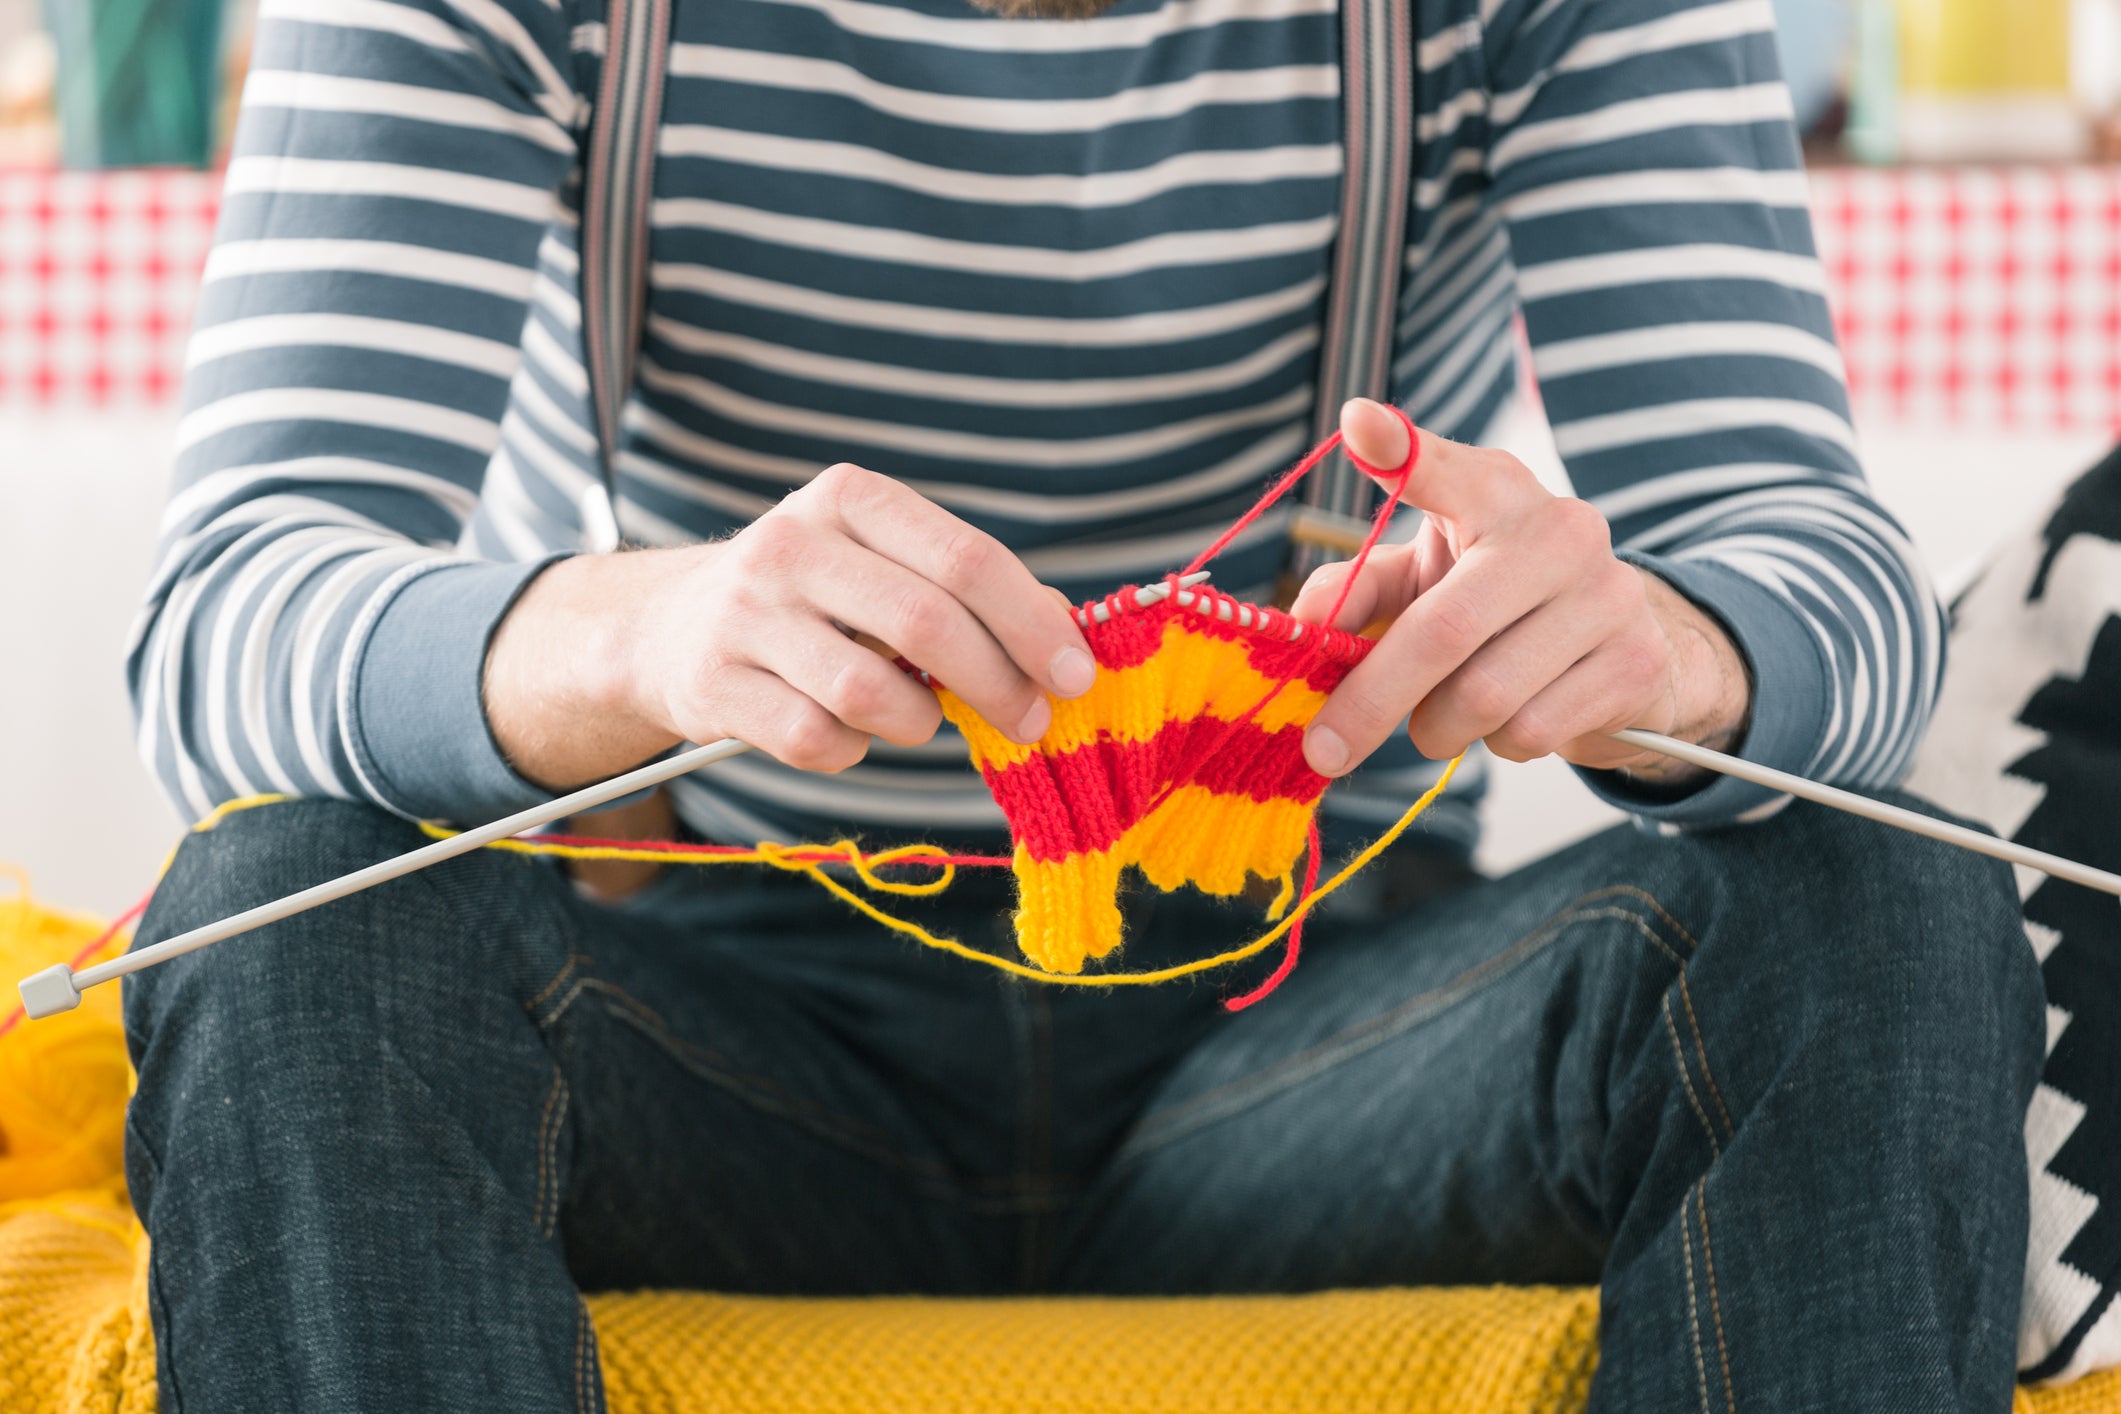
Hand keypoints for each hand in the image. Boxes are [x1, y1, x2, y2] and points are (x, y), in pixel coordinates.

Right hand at [485, 463, 1095, 789]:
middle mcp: (791, 543)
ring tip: (921, 719)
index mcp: (850, 498)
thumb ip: (970, 589)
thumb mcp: (883, 565)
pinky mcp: (712, 683)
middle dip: (998, 686)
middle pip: (928, 624)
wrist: (666, 627)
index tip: (1075, 674)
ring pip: (871, 693)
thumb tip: (1065, 633)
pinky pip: (817, 740)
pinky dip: (853, 750)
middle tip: (1032, 722)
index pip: (966, 558)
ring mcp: (744, 614)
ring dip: (919, 723)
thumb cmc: (813, 597)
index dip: (1032, 623)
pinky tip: (847, 731)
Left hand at [1293, 400, 1751, 782]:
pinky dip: (1498, 745)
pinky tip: (1509, 718)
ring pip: (1485, 699)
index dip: (1401, 450)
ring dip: (1438, 729)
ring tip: (1441, 717)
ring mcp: (1608, 595)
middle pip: (1443, 631)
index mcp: (1494, 493)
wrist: (1620, 650)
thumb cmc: (1495, 605)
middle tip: (1323, 750)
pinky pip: (1532, 732)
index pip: (1442, 465)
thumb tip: (1302, 624)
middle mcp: (1560, 530)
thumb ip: (1356, 593)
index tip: (1358, 424)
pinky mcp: (1636, 661)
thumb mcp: (1423, 581)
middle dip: (1369, 702)